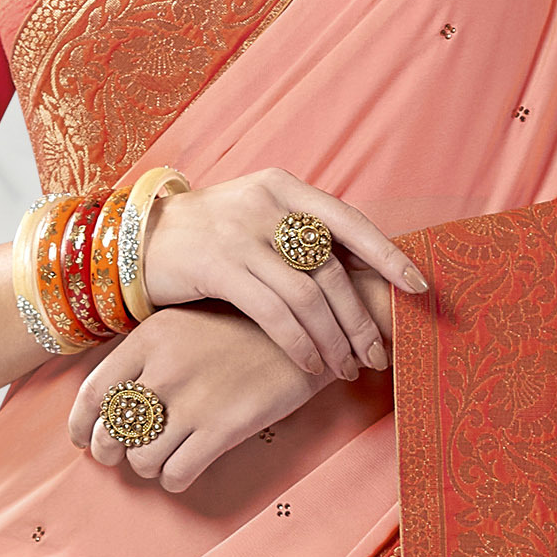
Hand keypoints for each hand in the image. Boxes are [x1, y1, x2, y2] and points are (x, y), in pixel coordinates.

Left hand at [68, 306, 323, 494]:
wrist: (305, 333)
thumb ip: (147, 354)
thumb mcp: (185, 326)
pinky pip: (177, 473)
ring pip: (142, 458)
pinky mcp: (223, 429)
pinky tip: (184, 469)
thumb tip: (114, 399)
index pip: (92, 392)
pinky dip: (174, 479)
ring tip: (162, 459)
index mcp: (149, 339)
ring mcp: (193, 401)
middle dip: (110, 453)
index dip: (81, 424)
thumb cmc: (242, 331)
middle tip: (119, 456)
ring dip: (147, 467)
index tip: (83, 438)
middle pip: (112, 432)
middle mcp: (164, 369)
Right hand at [140, 169, 426, 386]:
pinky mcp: (218, 265)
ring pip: (308, 294)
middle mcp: (266, 203)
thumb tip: (361, 271)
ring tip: (347, 369)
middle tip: (377, 354)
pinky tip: (311, 365)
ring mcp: (241, 232)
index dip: (388, 255)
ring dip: (334, 339)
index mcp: (284, 187)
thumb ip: (300, 235)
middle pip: (332, 268)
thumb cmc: (209, 238)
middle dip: (360, 319)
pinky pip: (274, 312)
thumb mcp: (257, 218)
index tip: (419, 287)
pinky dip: (299, 343)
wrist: (137, 240)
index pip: (349, 221)